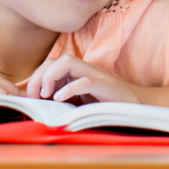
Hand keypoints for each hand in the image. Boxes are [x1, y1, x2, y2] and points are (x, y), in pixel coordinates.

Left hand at [26, 54, 142, 104]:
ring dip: (51, 76)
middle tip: (35, 98)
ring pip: (68, 62)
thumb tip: (38, 108)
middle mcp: (84, 69)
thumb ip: (63, 101)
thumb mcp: (79, 104)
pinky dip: (70, 88)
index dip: (36, 78)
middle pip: (55, 60)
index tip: (31, 99)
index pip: (49, 64)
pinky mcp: (106, 86)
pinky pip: (85, 80)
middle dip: (39, 77)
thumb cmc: (106, 107)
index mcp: (76, 73)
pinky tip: (60, 99)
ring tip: (46, 95)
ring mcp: (95, 75)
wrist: (137, 107)